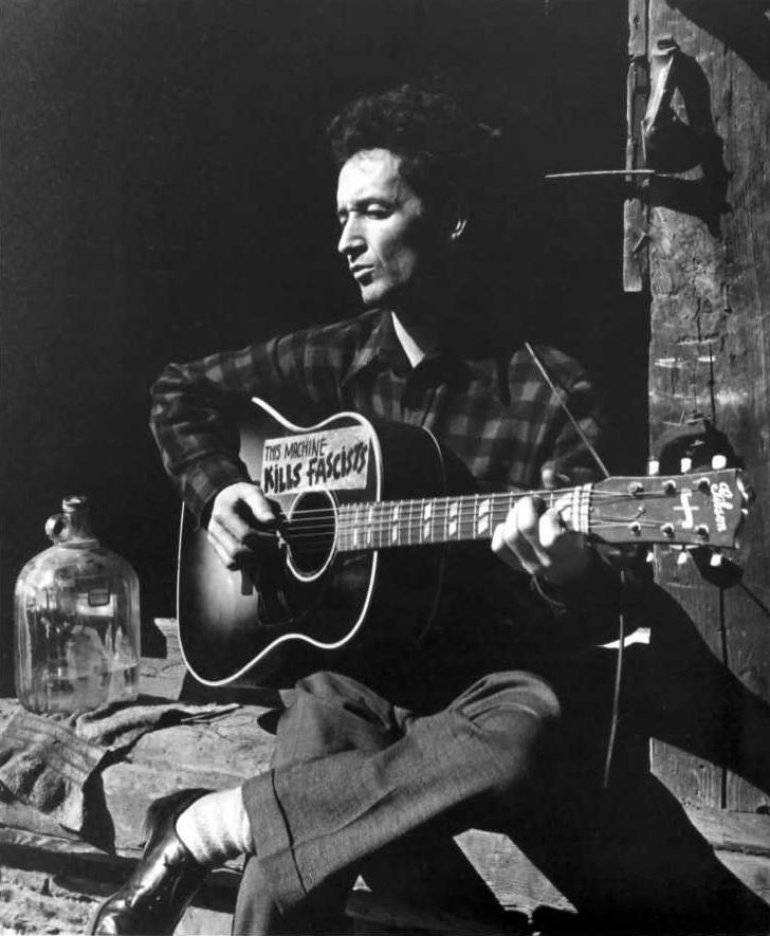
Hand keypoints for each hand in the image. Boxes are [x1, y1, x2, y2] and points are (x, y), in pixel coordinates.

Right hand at [206, 481, 282, 569]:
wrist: (223, 499)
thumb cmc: (241, 496)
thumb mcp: (252, 492)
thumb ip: (262, 505)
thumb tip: (272, 521)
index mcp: (224, 513)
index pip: (245, 535)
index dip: (265, 539)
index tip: (277, 537)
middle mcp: (215, 529)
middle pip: (237, 552)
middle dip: (260, 552)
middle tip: (272, 545)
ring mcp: (214, 541)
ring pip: (232, 562)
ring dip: (252, 560)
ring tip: (264, 550)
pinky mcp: (217, 549)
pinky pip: (230, 564)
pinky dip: (244, 563)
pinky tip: (254, 553)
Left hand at [491, 468, 590, 587]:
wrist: (571, 568)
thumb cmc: (575, 531)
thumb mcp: (577, 511)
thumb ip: (564, 488)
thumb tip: (547, 472)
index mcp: (567, 549)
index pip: (551, 538)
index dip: (549, 518)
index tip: (554, 511)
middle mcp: (547, 560)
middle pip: (525, 529)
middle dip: (526, 507)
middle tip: (532, 501)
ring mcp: (529, 563)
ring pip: (510, 536)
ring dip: (513, 515)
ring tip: (522, 511)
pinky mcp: (516, 564)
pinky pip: (498, 547)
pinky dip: (501, 530)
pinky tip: (512, 524)